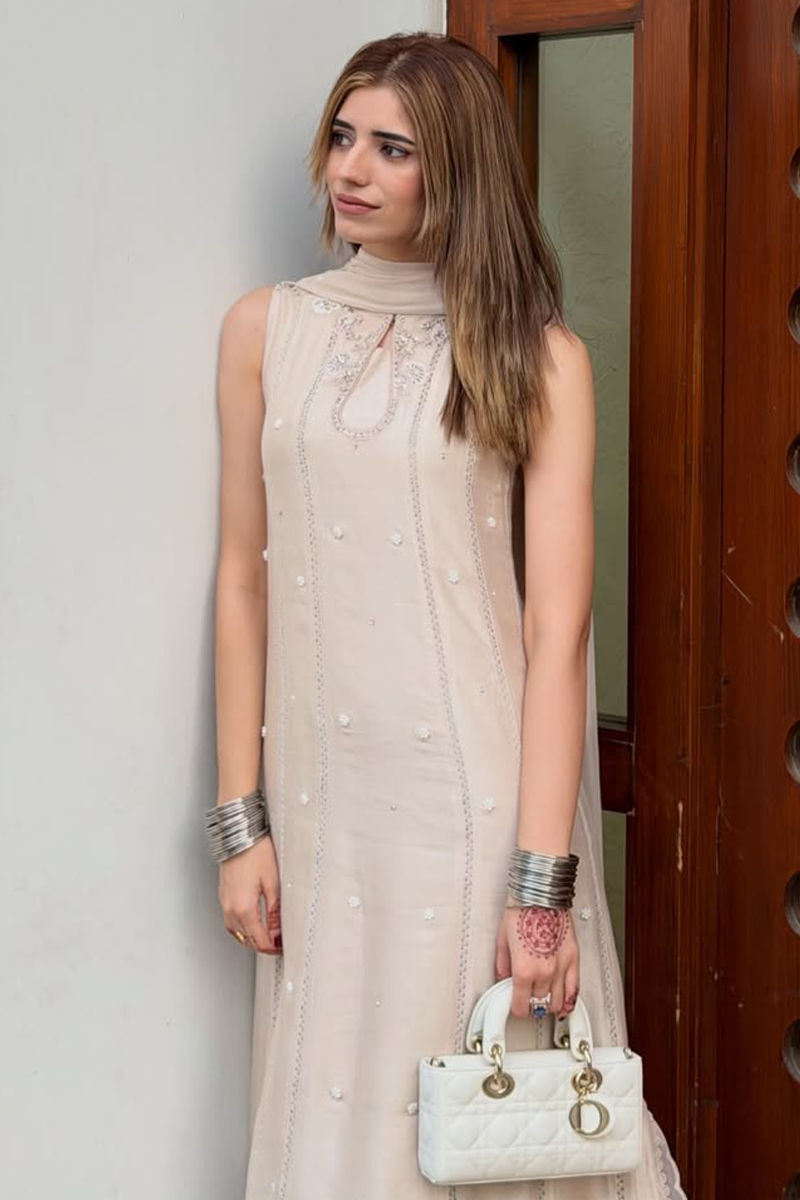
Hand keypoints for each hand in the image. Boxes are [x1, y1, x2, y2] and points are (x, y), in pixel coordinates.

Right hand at [218, 834, 281, 953]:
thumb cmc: (255, 852)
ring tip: (268, 936)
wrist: (238, 835)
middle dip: (264, 945)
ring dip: (252, 938)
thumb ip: (274, 912)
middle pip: (247, 940)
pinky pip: (231, 922)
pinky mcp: (223, 896)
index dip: (273, 948)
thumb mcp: (272, 883)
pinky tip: (252, 924)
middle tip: (279, 943)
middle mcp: (230, 909)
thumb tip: (278, 932)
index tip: (284, 946)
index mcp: (244, 908)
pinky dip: (242, 928)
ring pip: (237, 933)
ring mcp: (224, 903)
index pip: (259, 940)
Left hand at [495, 901, 578, 1018]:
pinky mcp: (573, 957)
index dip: (517, 1009)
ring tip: (544, 1000)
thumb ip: (502, 965)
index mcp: (524, 970)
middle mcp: (544, 972)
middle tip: (527, 999)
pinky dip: (569, 1000)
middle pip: (540, 1004)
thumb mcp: (502, 940)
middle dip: (532, 1004)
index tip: (516, 1006)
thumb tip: (503, 978)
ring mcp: (561, 966)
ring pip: (558, 1001)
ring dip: (550, 1004)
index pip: (522, 1006)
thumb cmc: (521, 910)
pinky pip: (575, 988)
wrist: (540, 894)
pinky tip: (565, 1004)